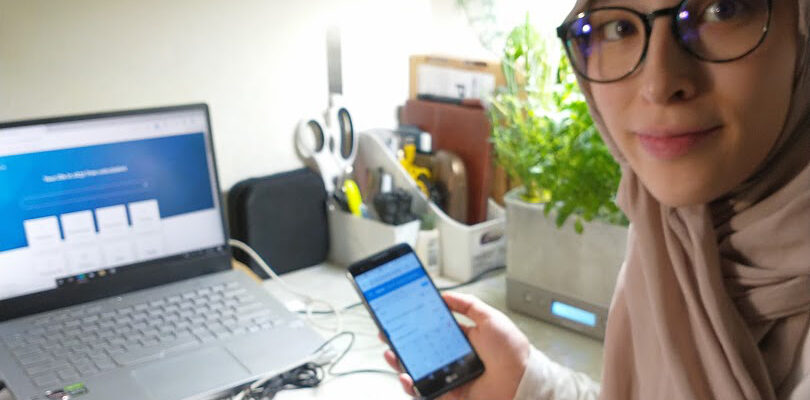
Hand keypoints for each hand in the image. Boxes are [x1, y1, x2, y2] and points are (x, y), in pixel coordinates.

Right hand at [381, 292, 530, 399]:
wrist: (521, 382)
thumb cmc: (512, 353)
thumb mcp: (491, 319)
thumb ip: (468, 305)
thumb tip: (446, 295)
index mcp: (463, 339)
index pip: (433, 330)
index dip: (416, 323)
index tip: (401, 315)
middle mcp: (454, 358)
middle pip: (420, 349)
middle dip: (401, 342)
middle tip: (387, 333)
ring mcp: (450, 377)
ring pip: (418, 370)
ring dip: (400, 362)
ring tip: (390, 353)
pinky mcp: (449, 395)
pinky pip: (425, 391)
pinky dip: (411, 386)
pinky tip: (405, 375)